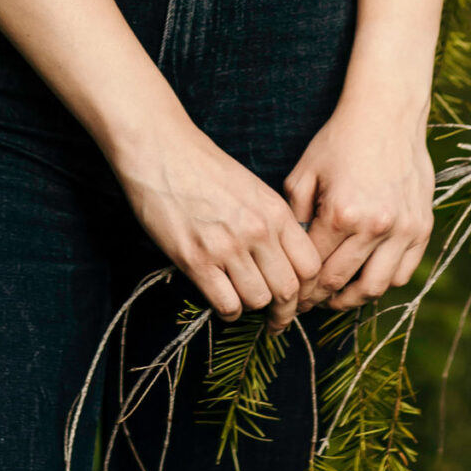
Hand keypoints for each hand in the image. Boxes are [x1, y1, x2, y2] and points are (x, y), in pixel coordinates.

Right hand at [117, 120, 321, 326]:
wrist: (160, 151)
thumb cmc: (203, 166)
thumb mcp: (252, 187)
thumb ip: (272, 222)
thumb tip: (283, 261)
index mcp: (275, 210)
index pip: (310, 266)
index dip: (307, 288)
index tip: (298, 297)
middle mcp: (257, 231)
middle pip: (288, 290)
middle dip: (285, 311)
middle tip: (277, 319)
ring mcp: (226, 247)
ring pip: (258, 301)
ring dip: (253, 308)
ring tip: (244, 302)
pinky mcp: (195, 260)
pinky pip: (226, 305)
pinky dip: (229, 312)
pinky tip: (224, 302)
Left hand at [284, 95, 434, 313]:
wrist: (386, 113)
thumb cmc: (340, 140)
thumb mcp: (305, 172)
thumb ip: (295, 215)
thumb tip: (291, 250)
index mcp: (341, 214)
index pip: (316, 268)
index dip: (301, 286)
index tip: (292, 294)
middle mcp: (375, 226)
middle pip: (343, 283)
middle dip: (321, 298)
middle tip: (309, 302)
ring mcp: (403, 229)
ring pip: (377, 287)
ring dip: (354, 298)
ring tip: (339, 296)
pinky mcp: (422, 227)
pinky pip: (404, 272)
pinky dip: (385, 281)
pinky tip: (368, 275)